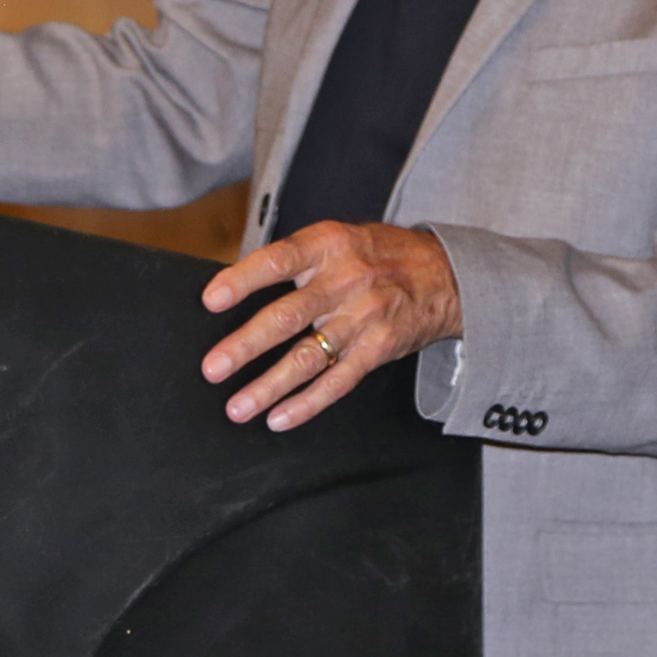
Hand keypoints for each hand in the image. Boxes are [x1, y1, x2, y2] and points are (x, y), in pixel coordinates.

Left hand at [198, 222, 462, 431]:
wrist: (445, 273)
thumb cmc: (379, 255)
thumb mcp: (339, 239)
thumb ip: (296, 260)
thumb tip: (236, 284)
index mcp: (328, 246)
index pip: (278, 261)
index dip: (242, 280)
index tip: (211, 300)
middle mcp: (344, 282)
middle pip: (287, 317)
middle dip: (245, 345)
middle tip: (213, 367)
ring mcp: (363, 318)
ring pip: (308, 357)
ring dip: (268, 386)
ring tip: (238, 406)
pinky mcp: (378, 349)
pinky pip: (338, 382)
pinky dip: (307, 403)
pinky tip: (280, 417)